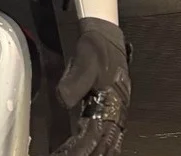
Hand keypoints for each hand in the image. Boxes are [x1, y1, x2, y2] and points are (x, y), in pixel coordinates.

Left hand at [51, 18, 130, 155]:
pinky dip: (98, 144)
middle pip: (105, 143)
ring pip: (108, 141)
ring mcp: (116, 111)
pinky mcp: (111, 108)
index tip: (69, 154)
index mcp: (113, 105)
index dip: (83, 149)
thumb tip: (64, 103)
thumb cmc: (96, 50)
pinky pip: (106, 133)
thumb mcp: (84, 63)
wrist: (106, 37)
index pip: (98, 136)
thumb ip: (74, 83)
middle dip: (90, 153)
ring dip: (95, 151)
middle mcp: (117, 112)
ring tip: (78, 155)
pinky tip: (90, 149)